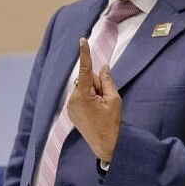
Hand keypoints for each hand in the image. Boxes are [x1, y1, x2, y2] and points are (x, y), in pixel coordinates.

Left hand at [66, 38, 121, 162]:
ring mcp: (70, 107)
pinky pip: (82, 97)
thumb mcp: (114, 99)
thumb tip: (103, 67)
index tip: (82, 40)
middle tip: (106, 100)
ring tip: (102, 108)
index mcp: (83, 95)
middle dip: (98, 84)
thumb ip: (107, 80)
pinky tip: (96, 112)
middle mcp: (72, 99)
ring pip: (85, 88)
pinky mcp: (72, 111)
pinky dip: (90, 99)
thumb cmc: (112, 122)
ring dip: (95, 93)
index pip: (85, 69)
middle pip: (87, 80)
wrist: (106, 145)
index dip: (85, 54)